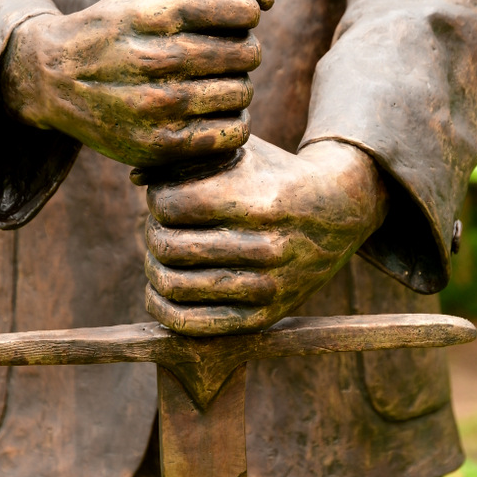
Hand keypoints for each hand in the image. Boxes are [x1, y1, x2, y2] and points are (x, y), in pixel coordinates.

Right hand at [1, 0, 271, 166]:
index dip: (240, 14)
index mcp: (159, 10)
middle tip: (216, 54)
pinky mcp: (160, 145)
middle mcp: (158, 57)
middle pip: (247, 53)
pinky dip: (229, 121)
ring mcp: (158, 106)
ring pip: (242, 94)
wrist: (57, 76)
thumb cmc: (125, 21)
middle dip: (238, 50)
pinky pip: (232, 133)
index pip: (244, 11)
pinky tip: (209, 110)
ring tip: (209, 81)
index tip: (224, 19)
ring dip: (233, 86)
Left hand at [145, 136, 388, 333]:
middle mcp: (264, 245)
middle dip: (152, 234)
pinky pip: (196, 325)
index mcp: (254, 200)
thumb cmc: (277, 173)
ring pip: (176, 287)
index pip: (170, 205)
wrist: (341, 210)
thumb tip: (134, 178)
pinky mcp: (266, 315)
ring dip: (154, 271)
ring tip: (159, 257)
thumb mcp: (241, 151)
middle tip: (157, 228)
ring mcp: (267, 285)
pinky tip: (160, 293)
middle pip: (169, 246)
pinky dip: (165, 311)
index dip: (156, 199)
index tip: (162, 198)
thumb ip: (188, 159)